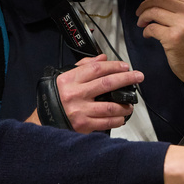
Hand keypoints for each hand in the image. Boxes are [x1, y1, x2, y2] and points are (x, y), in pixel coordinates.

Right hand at [26, 54, 142, 132]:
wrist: (44, 120)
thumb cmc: (56, 97)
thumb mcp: (65, 77)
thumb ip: (84, 66)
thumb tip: (102, 58)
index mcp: (70, 80)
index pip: (97, 69)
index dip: (114, 66)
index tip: (125, 67)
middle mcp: (75, 94)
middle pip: (107, 84)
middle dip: (126, 79)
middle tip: (138, 77)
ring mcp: (80, 110)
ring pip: (111, 106)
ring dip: (125, 104)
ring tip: (130, 104)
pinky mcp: (84, 125)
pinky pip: (107, 122)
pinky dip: (118, 119)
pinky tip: (121, 116)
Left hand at [135, 0, 183, 101]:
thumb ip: (179, 7)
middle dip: (144, 5)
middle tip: (140, 12)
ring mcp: (183, 25)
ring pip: (153, 12)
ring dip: (143, 18)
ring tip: (143, 24)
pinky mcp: (173, 37)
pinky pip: (151, 28)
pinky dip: (146, 31)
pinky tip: (149, 35)